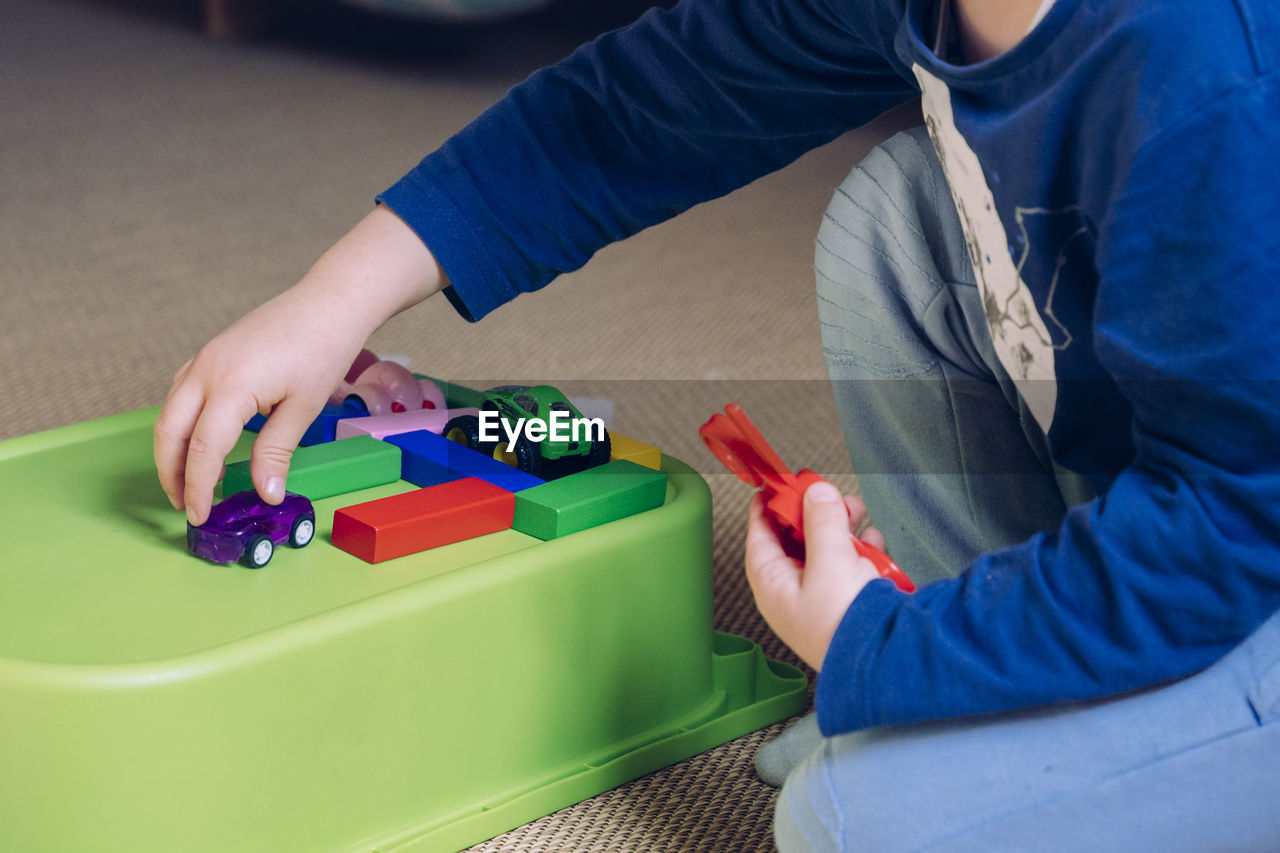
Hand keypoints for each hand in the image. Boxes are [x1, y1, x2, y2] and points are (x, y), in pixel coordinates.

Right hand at [154, 206, 443, 524]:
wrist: (328, 303)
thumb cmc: (322, 351)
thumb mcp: (302, 408)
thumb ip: (276, 452)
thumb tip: (265, 494)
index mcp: (229, 387)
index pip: (201, 450)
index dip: (197, 487)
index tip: (200, 516)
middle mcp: (206, 371)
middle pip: (169, 432)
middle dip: (170, 473)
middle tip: (185, 505)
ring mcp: (204, 359)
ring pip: (170, 412)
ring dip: (173, 449)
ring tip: (191, 482)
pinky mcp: (211, 354)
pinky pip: (182, 394)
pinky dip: (182, 424)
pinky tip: (201, 441)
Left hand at [744, 480, 886, 669]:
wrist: (885, 661)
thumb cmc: (845, 623)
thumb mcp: (829, 559)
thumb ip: (822, 521)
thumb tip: (815, 493)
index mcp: (774, 588)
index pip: (759, 540)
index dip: (765, 510)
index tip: (772, 486)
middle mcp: (795, 596)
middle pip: (796, 542)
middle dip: (814, 514)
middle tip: (826, 493)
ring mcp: (823, 601)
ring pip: (826, 553)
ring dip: (841, 530)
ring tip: (856, 512)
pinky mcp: (851, 604)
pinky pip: (851, 569)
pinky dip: (862, 552)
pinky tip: (873, 542)